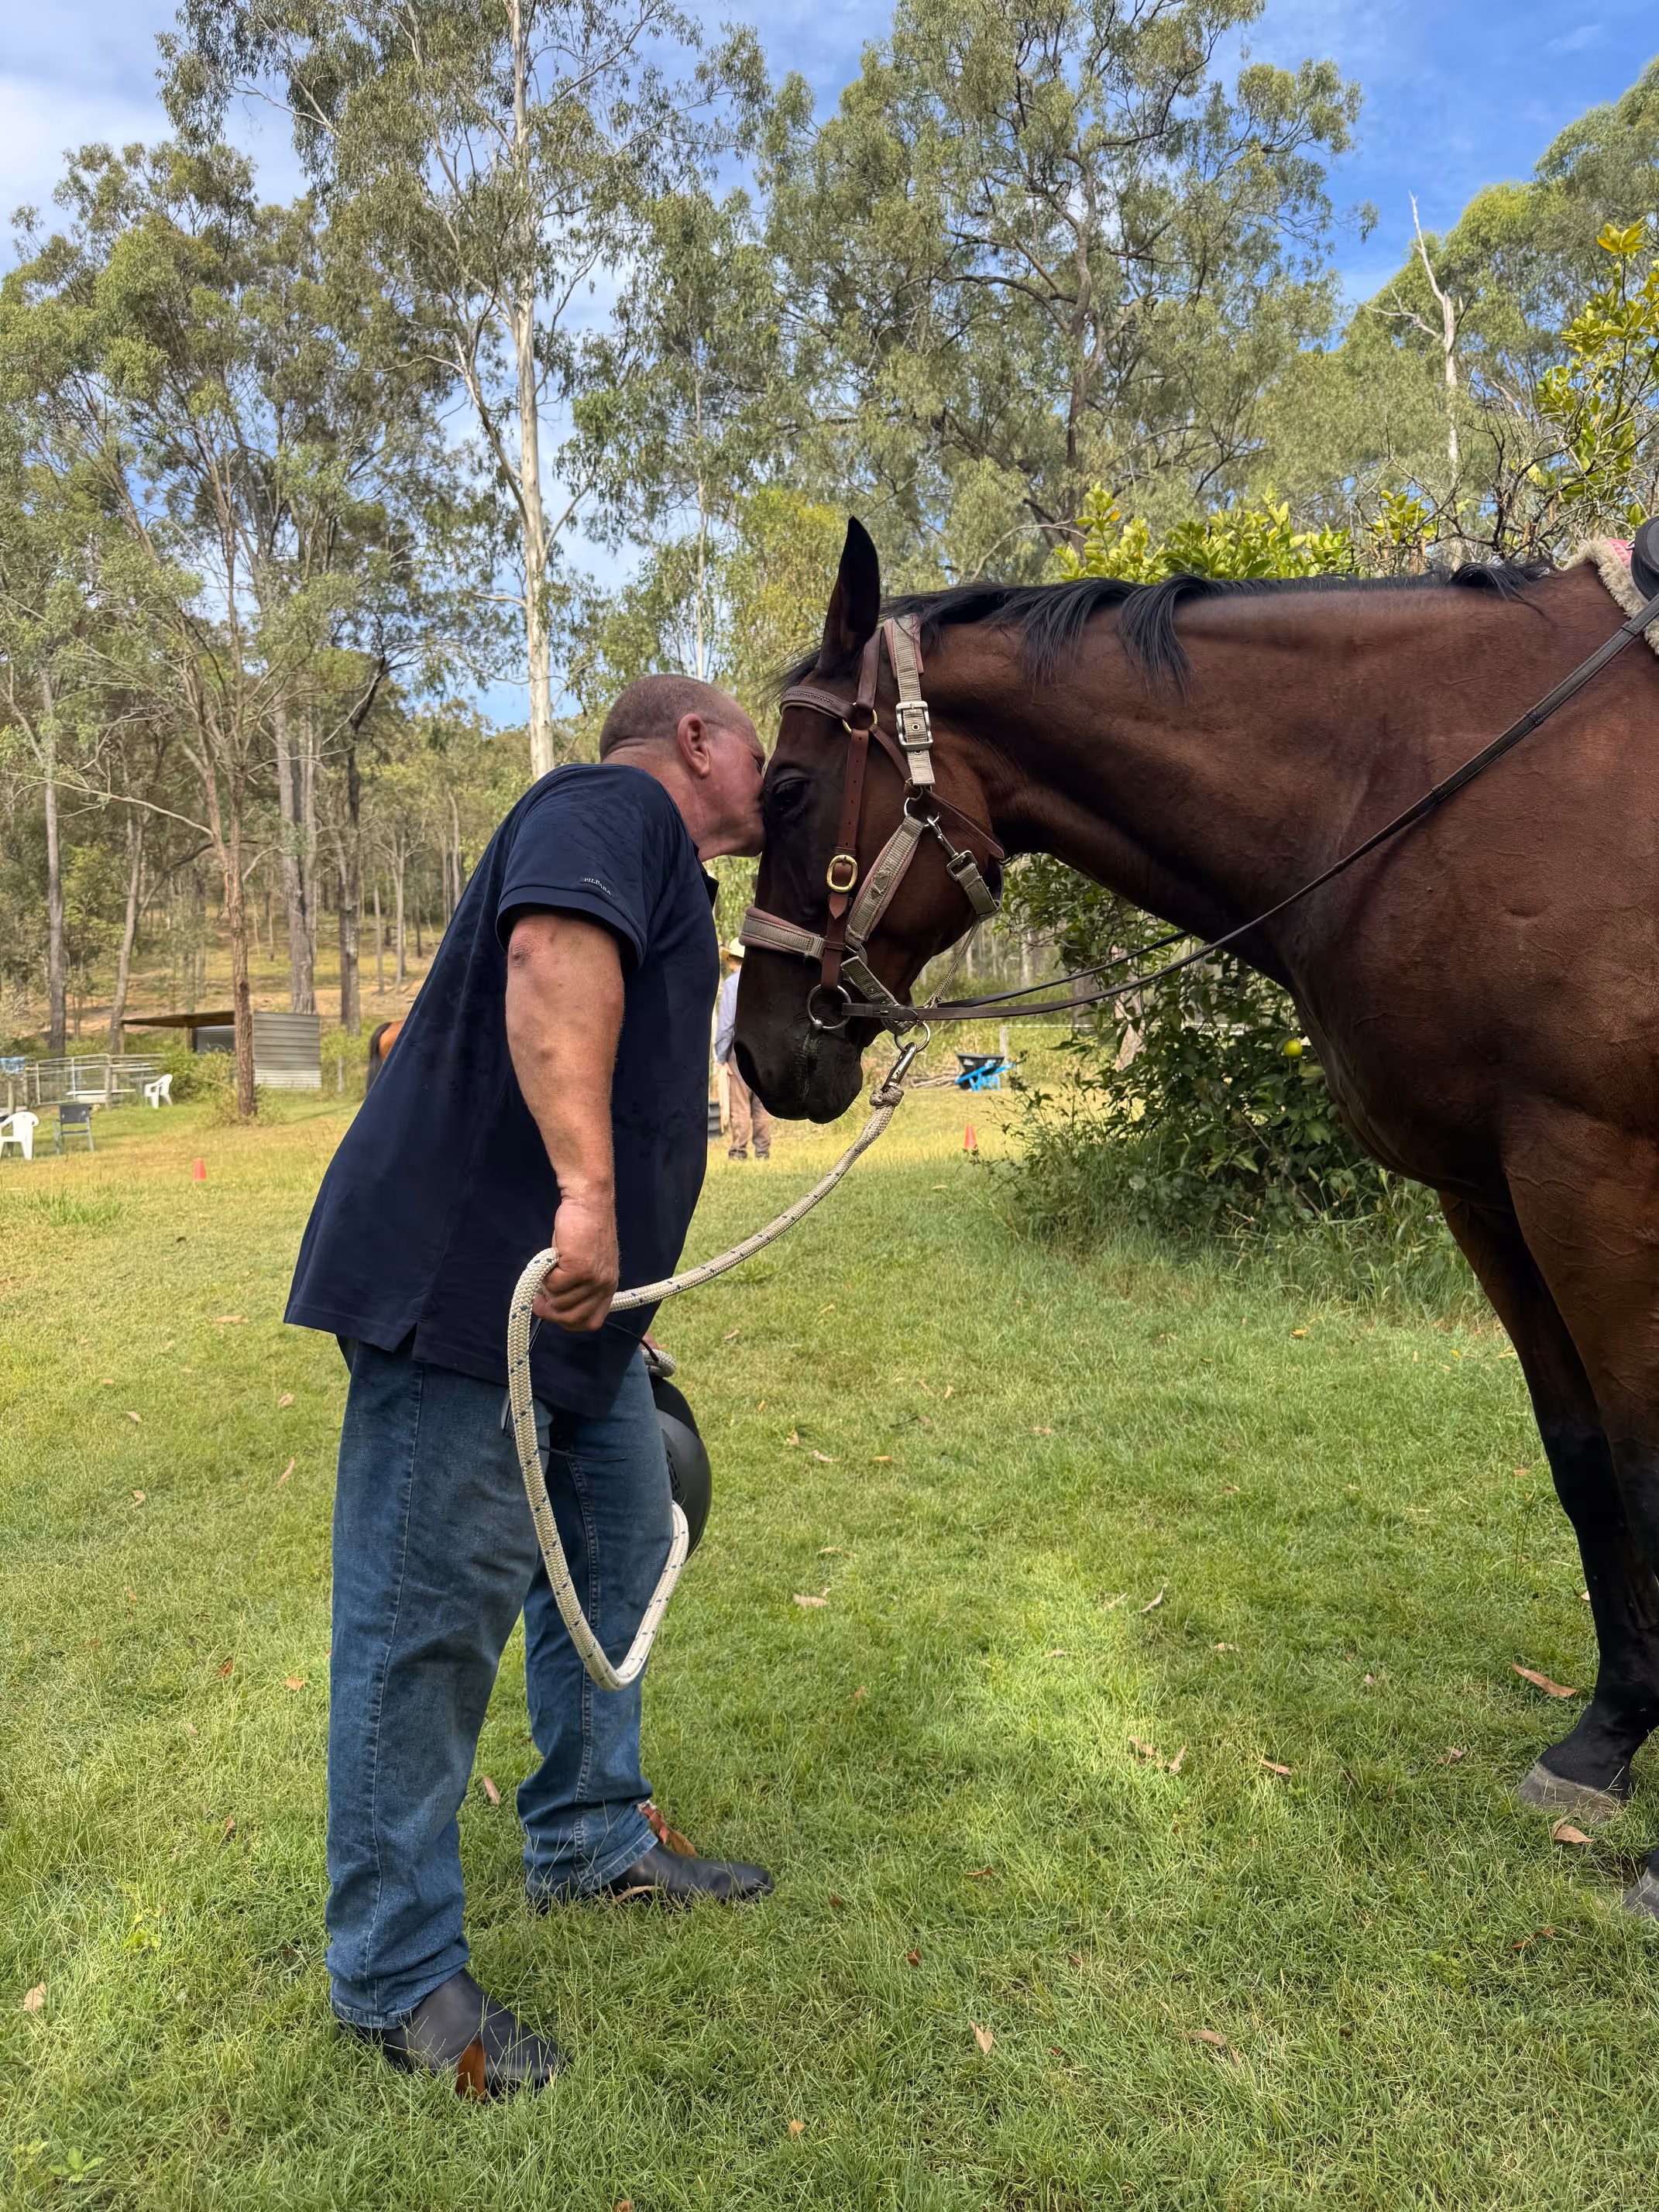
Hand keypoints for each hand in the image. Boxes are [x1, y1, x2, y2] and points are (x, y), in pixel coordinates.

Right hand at [533, 1188, 618, 1331]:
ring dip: (547, 1289)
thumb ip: (577, 1285)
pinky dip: (546, 1276)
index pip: (591, 1322)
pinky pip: (554, 1286)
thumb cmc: (582, 1228)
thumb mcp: (585, 1263)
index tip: (552, 1311)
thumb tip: (552, 1304)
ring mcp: (594, 1279)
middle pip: (573, 1318)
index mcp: (607, 1286)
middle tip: (538, 1300)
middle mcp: (604, 1286)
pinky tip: (552, 1259)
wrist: (588, 1201)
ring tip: (548, 1270)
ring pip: (560, 1303)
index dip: (567, 1321)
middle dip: (551, 1313)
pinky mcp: (580, 1268)